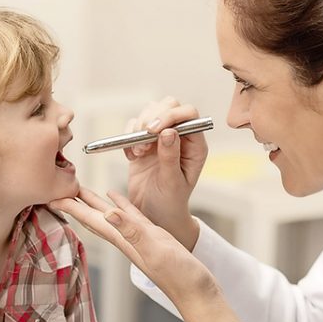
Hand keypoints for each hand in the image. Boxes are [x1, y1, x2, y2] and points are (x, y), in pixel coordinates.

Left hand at [51, 187, 239, 321]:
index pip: (91, 220)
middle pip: (94, 216)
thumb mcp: (155, 249)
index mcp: (123, 240)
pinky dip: (120, 204)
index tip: (49, 196)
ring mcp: (138, 237)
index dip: (70, 207)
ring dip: (94, 202)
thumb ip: (133, 231)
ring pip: (109, 214)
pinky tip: (115, 196)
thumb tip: (108, 213)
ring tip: (79, 187)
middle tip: (57, 186)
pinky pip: (130, 215)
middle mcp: (126, 238)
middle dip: (75, 202)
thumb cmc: (179, 275)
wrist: (198, 292)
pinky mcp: (151, 235)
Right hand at [124, 97, 207, 249]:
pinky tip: (132, 157)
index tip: (153, 130)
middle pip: (169, 105)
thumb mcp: (172, 183)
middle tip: (143, 137)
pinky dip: (127, 137)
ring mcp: (161, 138)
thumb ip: (171, 157)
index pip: (189, 115)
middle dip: (152, 117)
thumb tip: (169, 131)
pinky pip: (133, 126)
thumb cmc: (169, 203)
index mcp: (195, 145)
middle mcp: (180, 137)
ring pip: (150, 111)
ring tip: (138, 151)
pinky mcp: (143, 142)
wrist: (153, 215)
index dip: (171, 115)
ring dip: (138, 127)